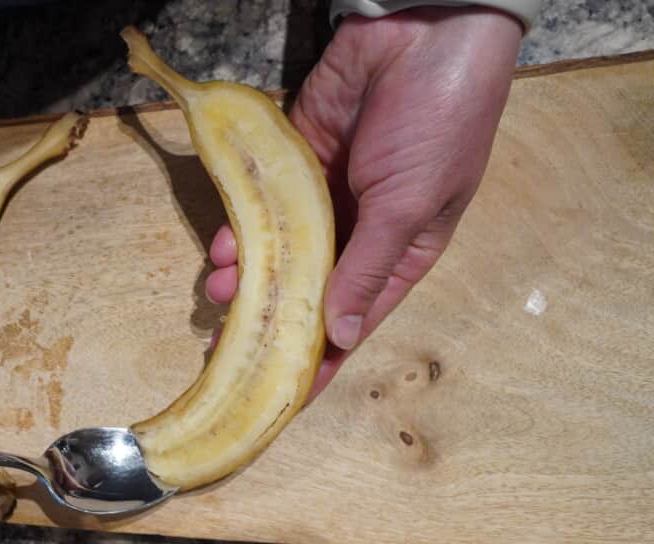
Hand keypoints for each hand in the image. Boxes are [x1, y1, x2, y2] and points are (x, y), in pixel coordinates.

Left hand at [206, 7, 522, 398]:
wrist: (423, 34)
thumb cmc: (438, 124)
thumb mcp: (410, 206)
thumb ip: (368, 268)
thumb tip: (342, 334)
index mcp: (400, 251)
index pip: (354, 319)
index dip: (320, 359)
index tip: (282, 397)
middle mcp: (359, 231)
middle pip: (306, 290)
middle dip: (267, 318)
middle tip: (225, 343)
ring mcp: (324, 196)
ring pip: (277, 252)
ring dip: (246, 275)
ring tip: (215, 294)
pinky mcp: (295, 162)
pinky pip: (262, 206)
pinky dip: (241, 228)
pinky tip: (220, 249)